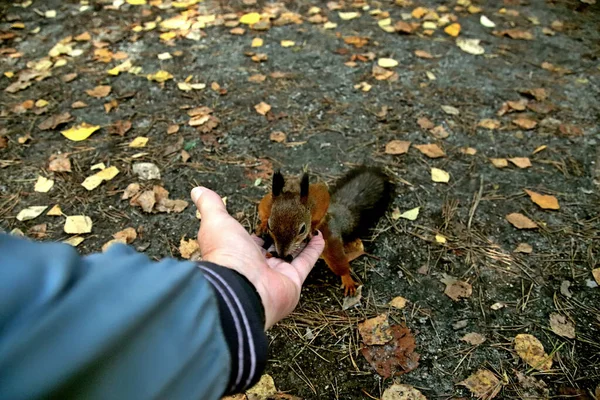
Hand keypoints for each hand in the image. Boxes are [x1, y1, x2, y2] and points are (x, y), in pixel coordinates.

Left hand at [191, 187, 324, 328]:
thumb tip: (197, 190)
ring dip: (300, 241)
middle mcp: (256, 267)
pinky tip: (319, 236)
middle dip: (281, 236)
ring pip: (290, 255)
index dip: (258, 231)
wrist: (241, 286)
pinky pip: (305, 262)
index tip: (267, 218)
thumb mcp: (216, 222)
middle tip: (292, 220)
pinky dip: (313, 249)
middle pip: (272, 250)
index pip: (250, 242)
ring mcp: (275, 275)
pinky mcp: (293, 280)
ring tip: (308, 226)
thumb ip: (210, 206)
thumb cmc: (226, 254)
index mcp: (238, 254)